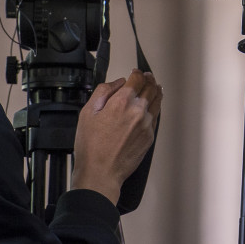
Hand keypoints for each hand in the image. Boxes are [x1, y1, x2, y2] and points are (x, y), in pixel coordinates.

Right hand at [71, 69, 161, 203]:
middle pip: (151, 87)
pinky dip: (155, 107)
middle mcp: (138, 111)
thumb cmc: (91, 146)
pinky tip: (153, 106)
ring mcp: (146, 124)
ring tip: (155, 87)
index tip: (135, 72)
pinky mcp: (150, 136)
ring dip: (156, 91)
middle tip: (147, 77)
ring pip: (157, 101)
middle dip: (149, 79)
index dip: (137, 73)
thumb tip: (118, 82)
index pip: (137, 79)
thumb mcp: (87, 112)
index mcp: (122, 102)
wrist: (101, 172)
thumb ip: (103, 91)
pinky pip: (156, 116)